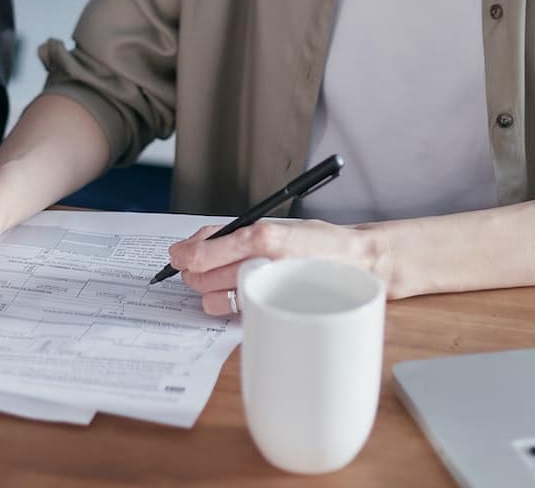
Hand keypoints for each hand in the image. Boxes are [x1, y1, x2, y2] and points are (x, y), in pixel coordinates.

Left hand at [166, 219, 391, 315]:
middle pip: (206, 273)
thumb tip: (200, 242)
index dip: (186, 253)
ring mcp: (269, 286)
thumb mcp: (276, 224)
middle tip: (189, 271)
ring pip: (216, 296)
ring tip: (208, 287)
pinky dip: (227, 304)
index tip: (176, 255)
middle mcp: (263, 261)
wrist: (357, 261)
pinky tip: (228, 297)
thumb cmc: (316, 242)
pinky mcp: (276, 306)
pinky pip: (238, 310)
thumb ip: (238, 233)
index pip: (208, 247)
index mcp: (262, 233)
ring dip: (206, 293)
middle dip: (192, 273)